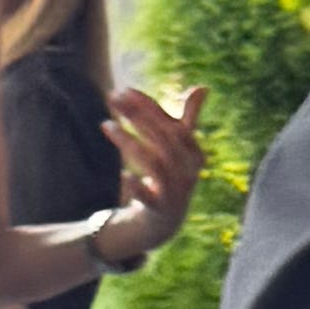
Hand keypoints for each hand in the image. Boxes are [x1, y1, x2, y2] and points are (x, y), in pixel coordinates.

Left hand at [98, 86, 205, 263]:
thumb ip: (187, 119)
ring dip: (130, 143)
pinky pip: (149, 198)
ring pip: (155, 164)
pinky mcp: (159, 210)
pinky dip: (137, 187)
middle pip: (164, 140)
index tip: (126, 90)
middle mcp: (188, 172)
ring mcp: (175, 192)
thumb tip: (203, 87)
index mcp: (194, 154)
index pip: (173, 124)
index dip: (150, 106)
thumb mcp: (179, 149)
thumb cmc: (170, 177)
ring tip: (106, 125)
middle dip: (138, 117)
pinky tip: (123, 175)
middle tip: (113, 99)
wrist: (165, 222)